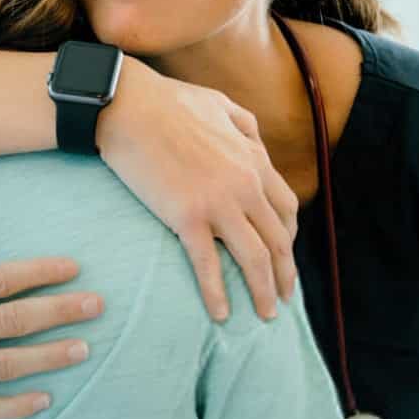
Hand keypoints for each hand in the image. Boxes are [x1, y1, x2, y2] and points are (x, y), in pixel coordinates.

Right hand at [97, 60, 298, 321]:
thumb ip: (245, 126)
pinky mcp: (188, 217)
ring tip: (265, 316)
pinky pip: (209, 264)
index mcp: (254, 160)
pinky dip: (218, 293)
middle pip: (278, 240)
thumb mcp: (220, 104)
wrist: (128, 107)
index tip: (283, 256)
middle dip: (285, 273)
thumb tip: (256, 143)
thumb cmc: (167, 102)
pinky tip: (221, 314)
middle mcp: (246, 185)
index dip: (289, 237)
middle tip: (284, 298)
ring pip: (254, 258)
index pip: (286, 208)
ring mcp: (219, 203)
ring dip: (264, 291)